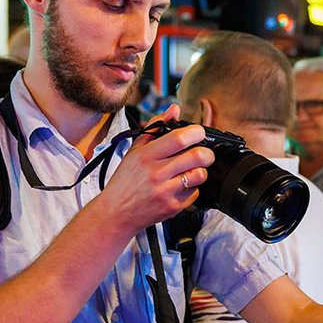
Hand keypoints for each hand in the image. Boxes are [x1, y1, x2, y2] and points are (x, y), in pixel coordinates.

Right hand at [97, 105, 213, 229]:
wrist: (115, 213)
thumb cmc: (125, 181)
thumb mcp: (134, 151)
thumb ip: (155, 128)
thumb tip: (174, 110)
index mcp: (146, 156)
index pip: (179, 138)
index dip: (196, 132)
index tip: (198, 133)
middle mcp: (157, 173)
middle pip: (196, 156)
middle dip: (206, 152)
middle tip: (204, 153)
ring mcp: (166, 192)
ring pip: (200, 175)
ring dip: (201, 170)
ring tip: (193, 169)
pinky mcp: (173, 207)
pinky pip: (195, 193)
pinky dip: (194, 187)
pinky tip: (183, 185)